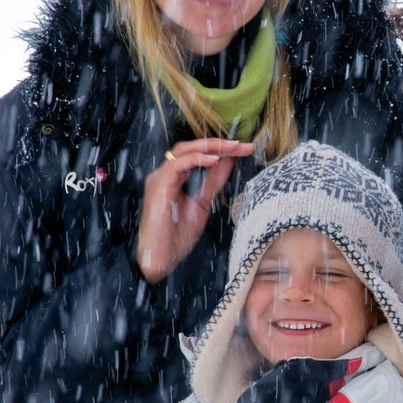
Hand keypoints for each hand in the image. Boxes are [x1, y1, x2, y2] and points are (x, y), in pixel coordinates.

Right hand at [136, 139, 253, 282]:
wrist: (162, 259)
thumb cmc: (177, 236)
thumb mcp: (202, 203)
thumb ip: (213, 182)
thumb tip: (229, 162)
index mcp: (174, 178)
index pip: (197, 154)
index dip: (221, 149)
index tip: (244, 149)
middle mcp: (165, 174)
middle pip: (190, 147)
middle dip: (218, 143)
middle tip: (241, 145)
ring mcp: (160, 179)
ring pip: (183, 151)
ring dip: (209, 147)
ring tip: (231, 148)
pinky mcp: (158, 186)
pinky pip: (176, 165)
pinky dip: (196, 159)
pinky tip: (213, 160)